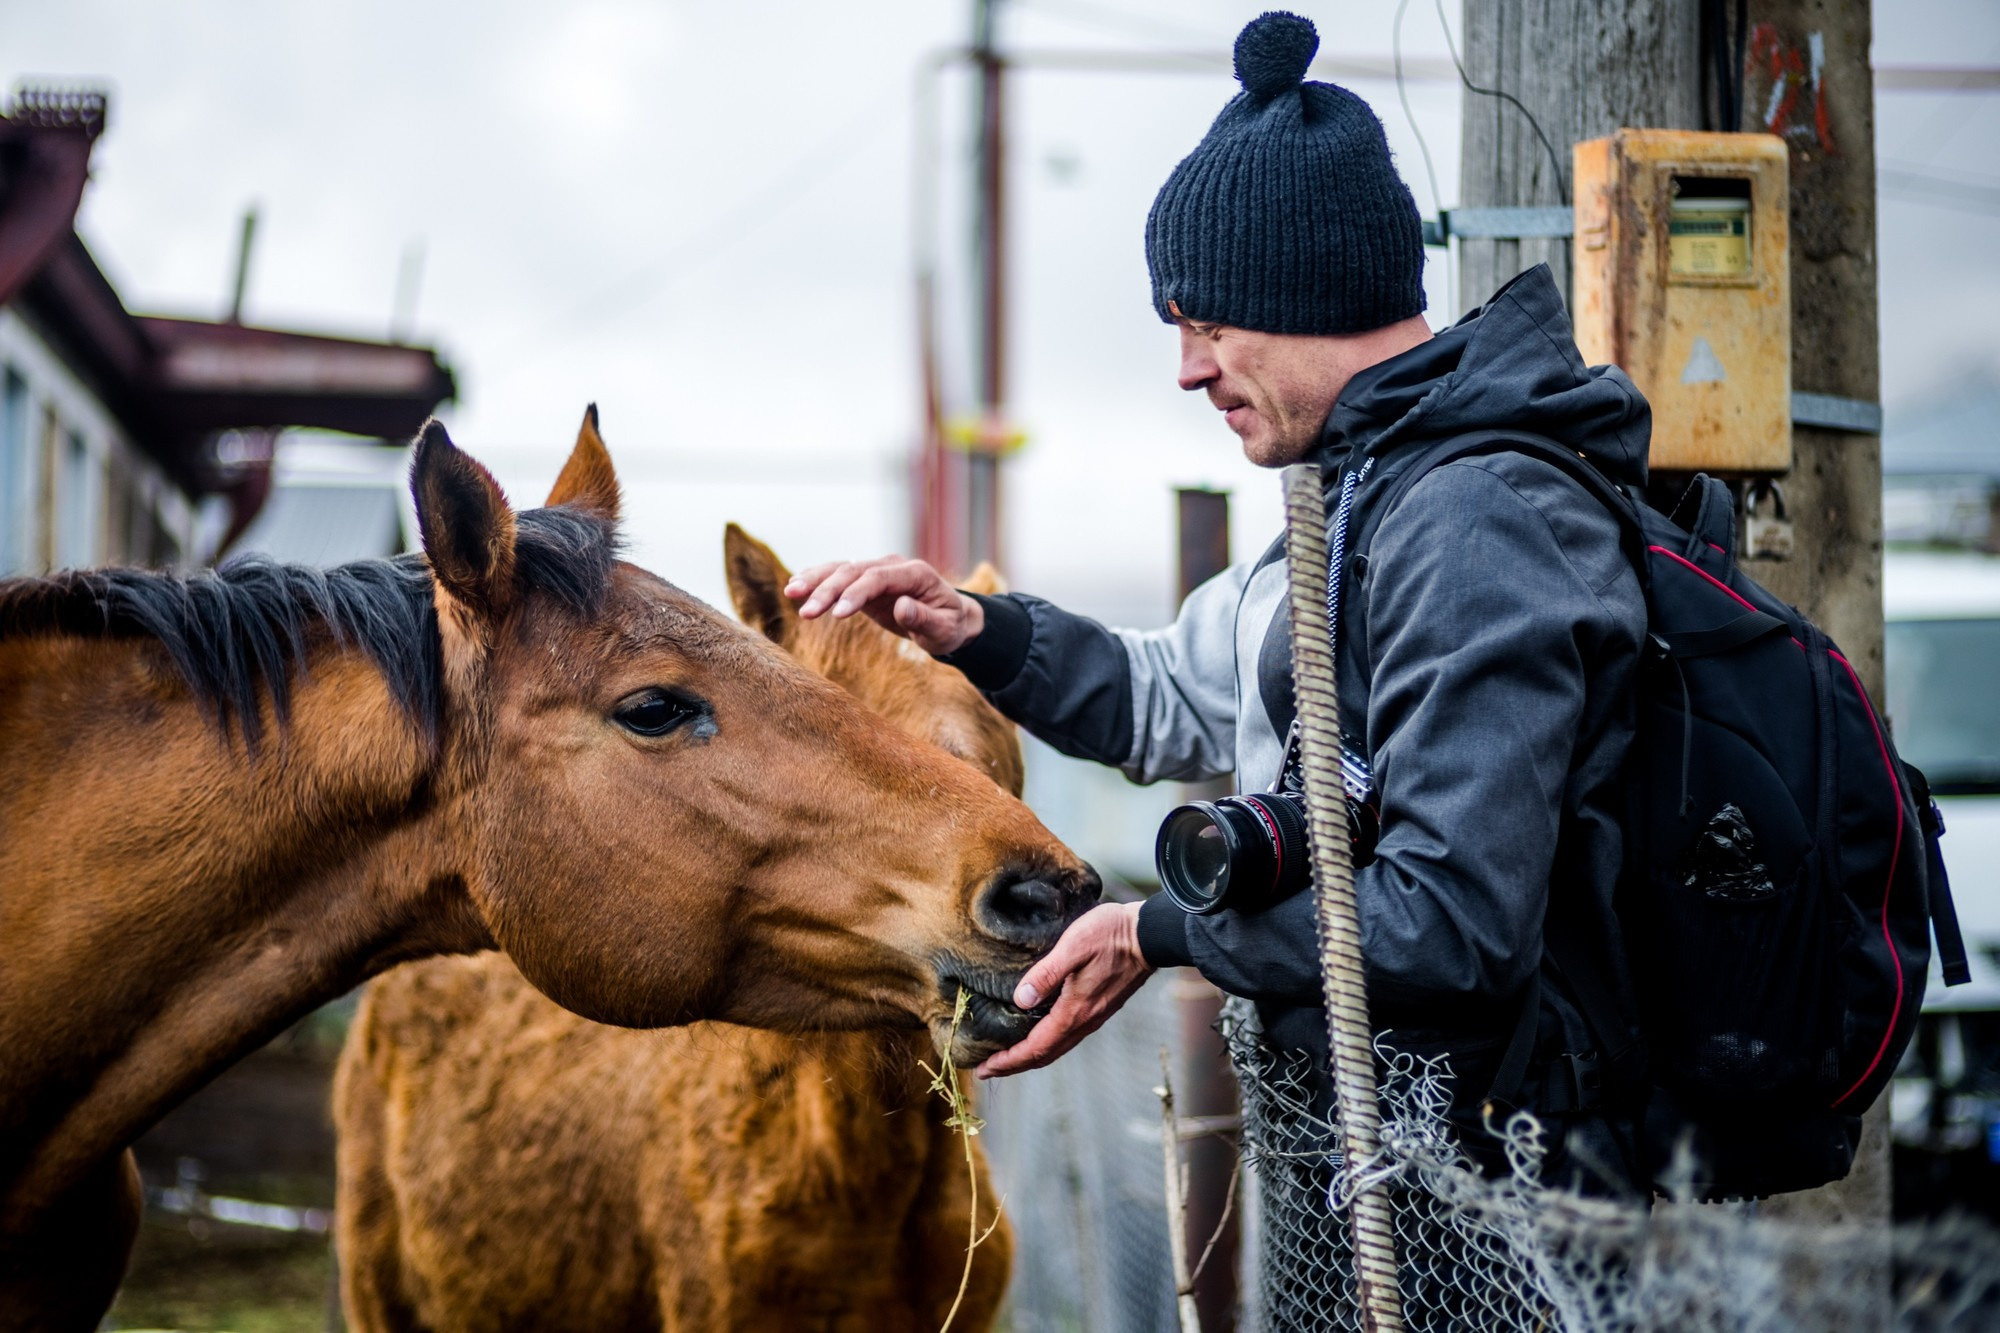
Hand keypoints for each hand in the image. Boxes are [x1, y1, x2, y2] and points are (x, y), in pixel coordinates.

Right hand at [785, 556, 984, 656]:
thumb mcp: (944, 629)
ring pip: (842, 570)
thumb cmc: (949, 626)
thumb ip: (924, 618)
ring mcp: (877, 571)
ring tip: (790, 593)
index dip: (856, 593)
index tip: (837, 615)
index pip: (878, 577)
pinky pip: (839, 577)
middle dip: (828, 591)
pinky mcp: (866, 583)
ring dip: (815, 580)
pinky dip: (818, 580)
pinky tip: (796, 588)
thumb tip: (902, 606)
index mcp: (914, 573)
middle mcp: (893, 566)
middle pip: (854, 572)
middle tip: (806, 614)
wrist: (951, 619)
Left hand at [976, 902, 1154, 1078]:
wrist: (1149, 935)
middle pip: (1044, 1055)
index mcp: (1074, 1011)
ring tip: (1007, 1057)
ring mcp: (1094, 1017)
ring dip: (1029, 1056)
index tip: (984, 1068)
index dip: (1008, 1061)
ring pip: (1056, 1048)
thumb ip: (1045, 974)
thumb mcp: (1073, 946)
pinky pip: (1067, 1037)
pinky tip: (1036, 1033)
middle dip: (1014, 1065)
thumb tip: (1019, 1001)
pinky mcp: (1099, 1008)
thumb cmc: (1110, 935)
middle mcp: (1085, 1021)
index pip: (1035, 1048)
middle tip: (987, 1069)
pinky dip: (1045, 1044)